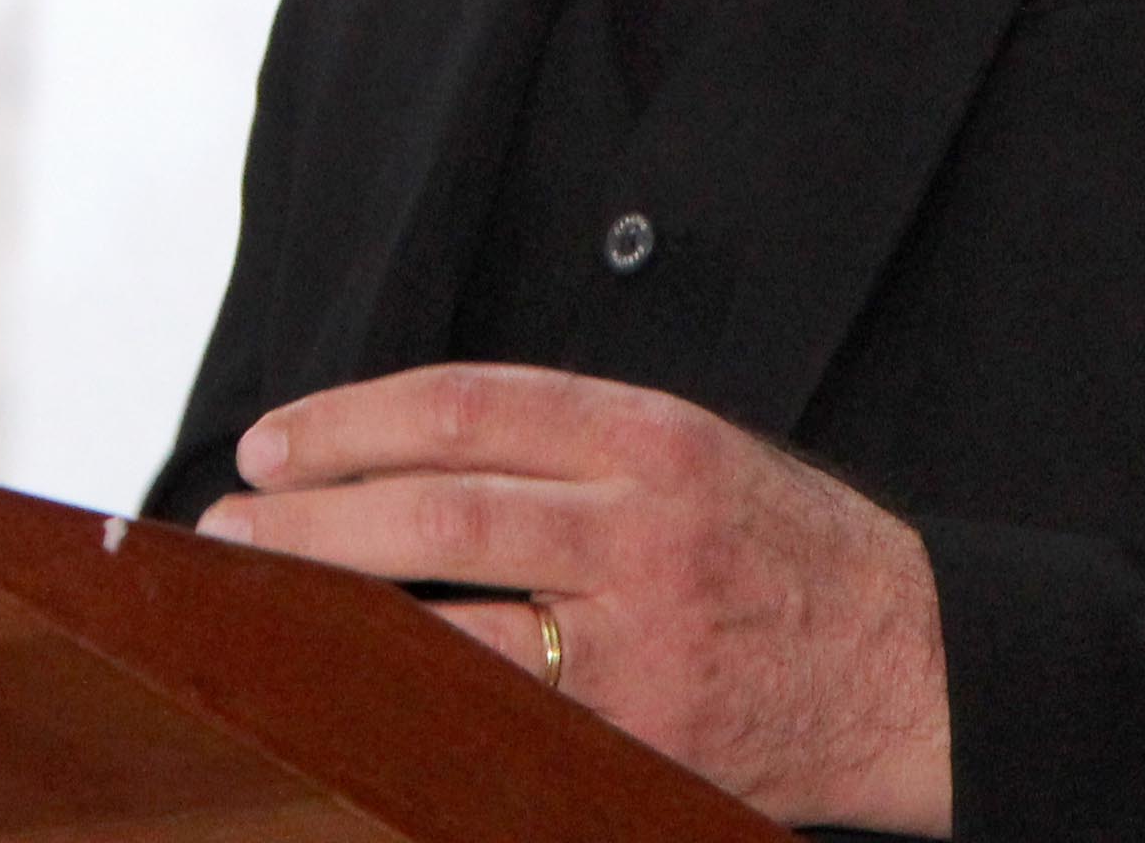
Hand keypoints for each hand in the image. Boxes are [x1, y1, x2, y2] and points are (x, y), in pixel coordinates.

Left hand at [194, 364, 950, 835]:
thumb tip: (389, 454)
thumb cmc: (786, 553)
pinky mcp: (642, 738)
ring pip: (452, 622)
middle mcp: (646, 531)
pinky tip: (346, 690)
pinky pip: (498, 716)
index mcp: (654, 438)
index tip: (272, 439)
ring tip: (257, 602)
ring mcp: (643, 646)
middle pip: (438, 511)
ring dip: (334, 613)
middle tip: (228, 524)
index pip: (466, 405)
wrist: (916, 669)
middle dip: (310, 519)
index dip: (348, 419)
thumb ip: (564, 445)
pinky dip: (409, 699)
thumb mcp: (693, 453)